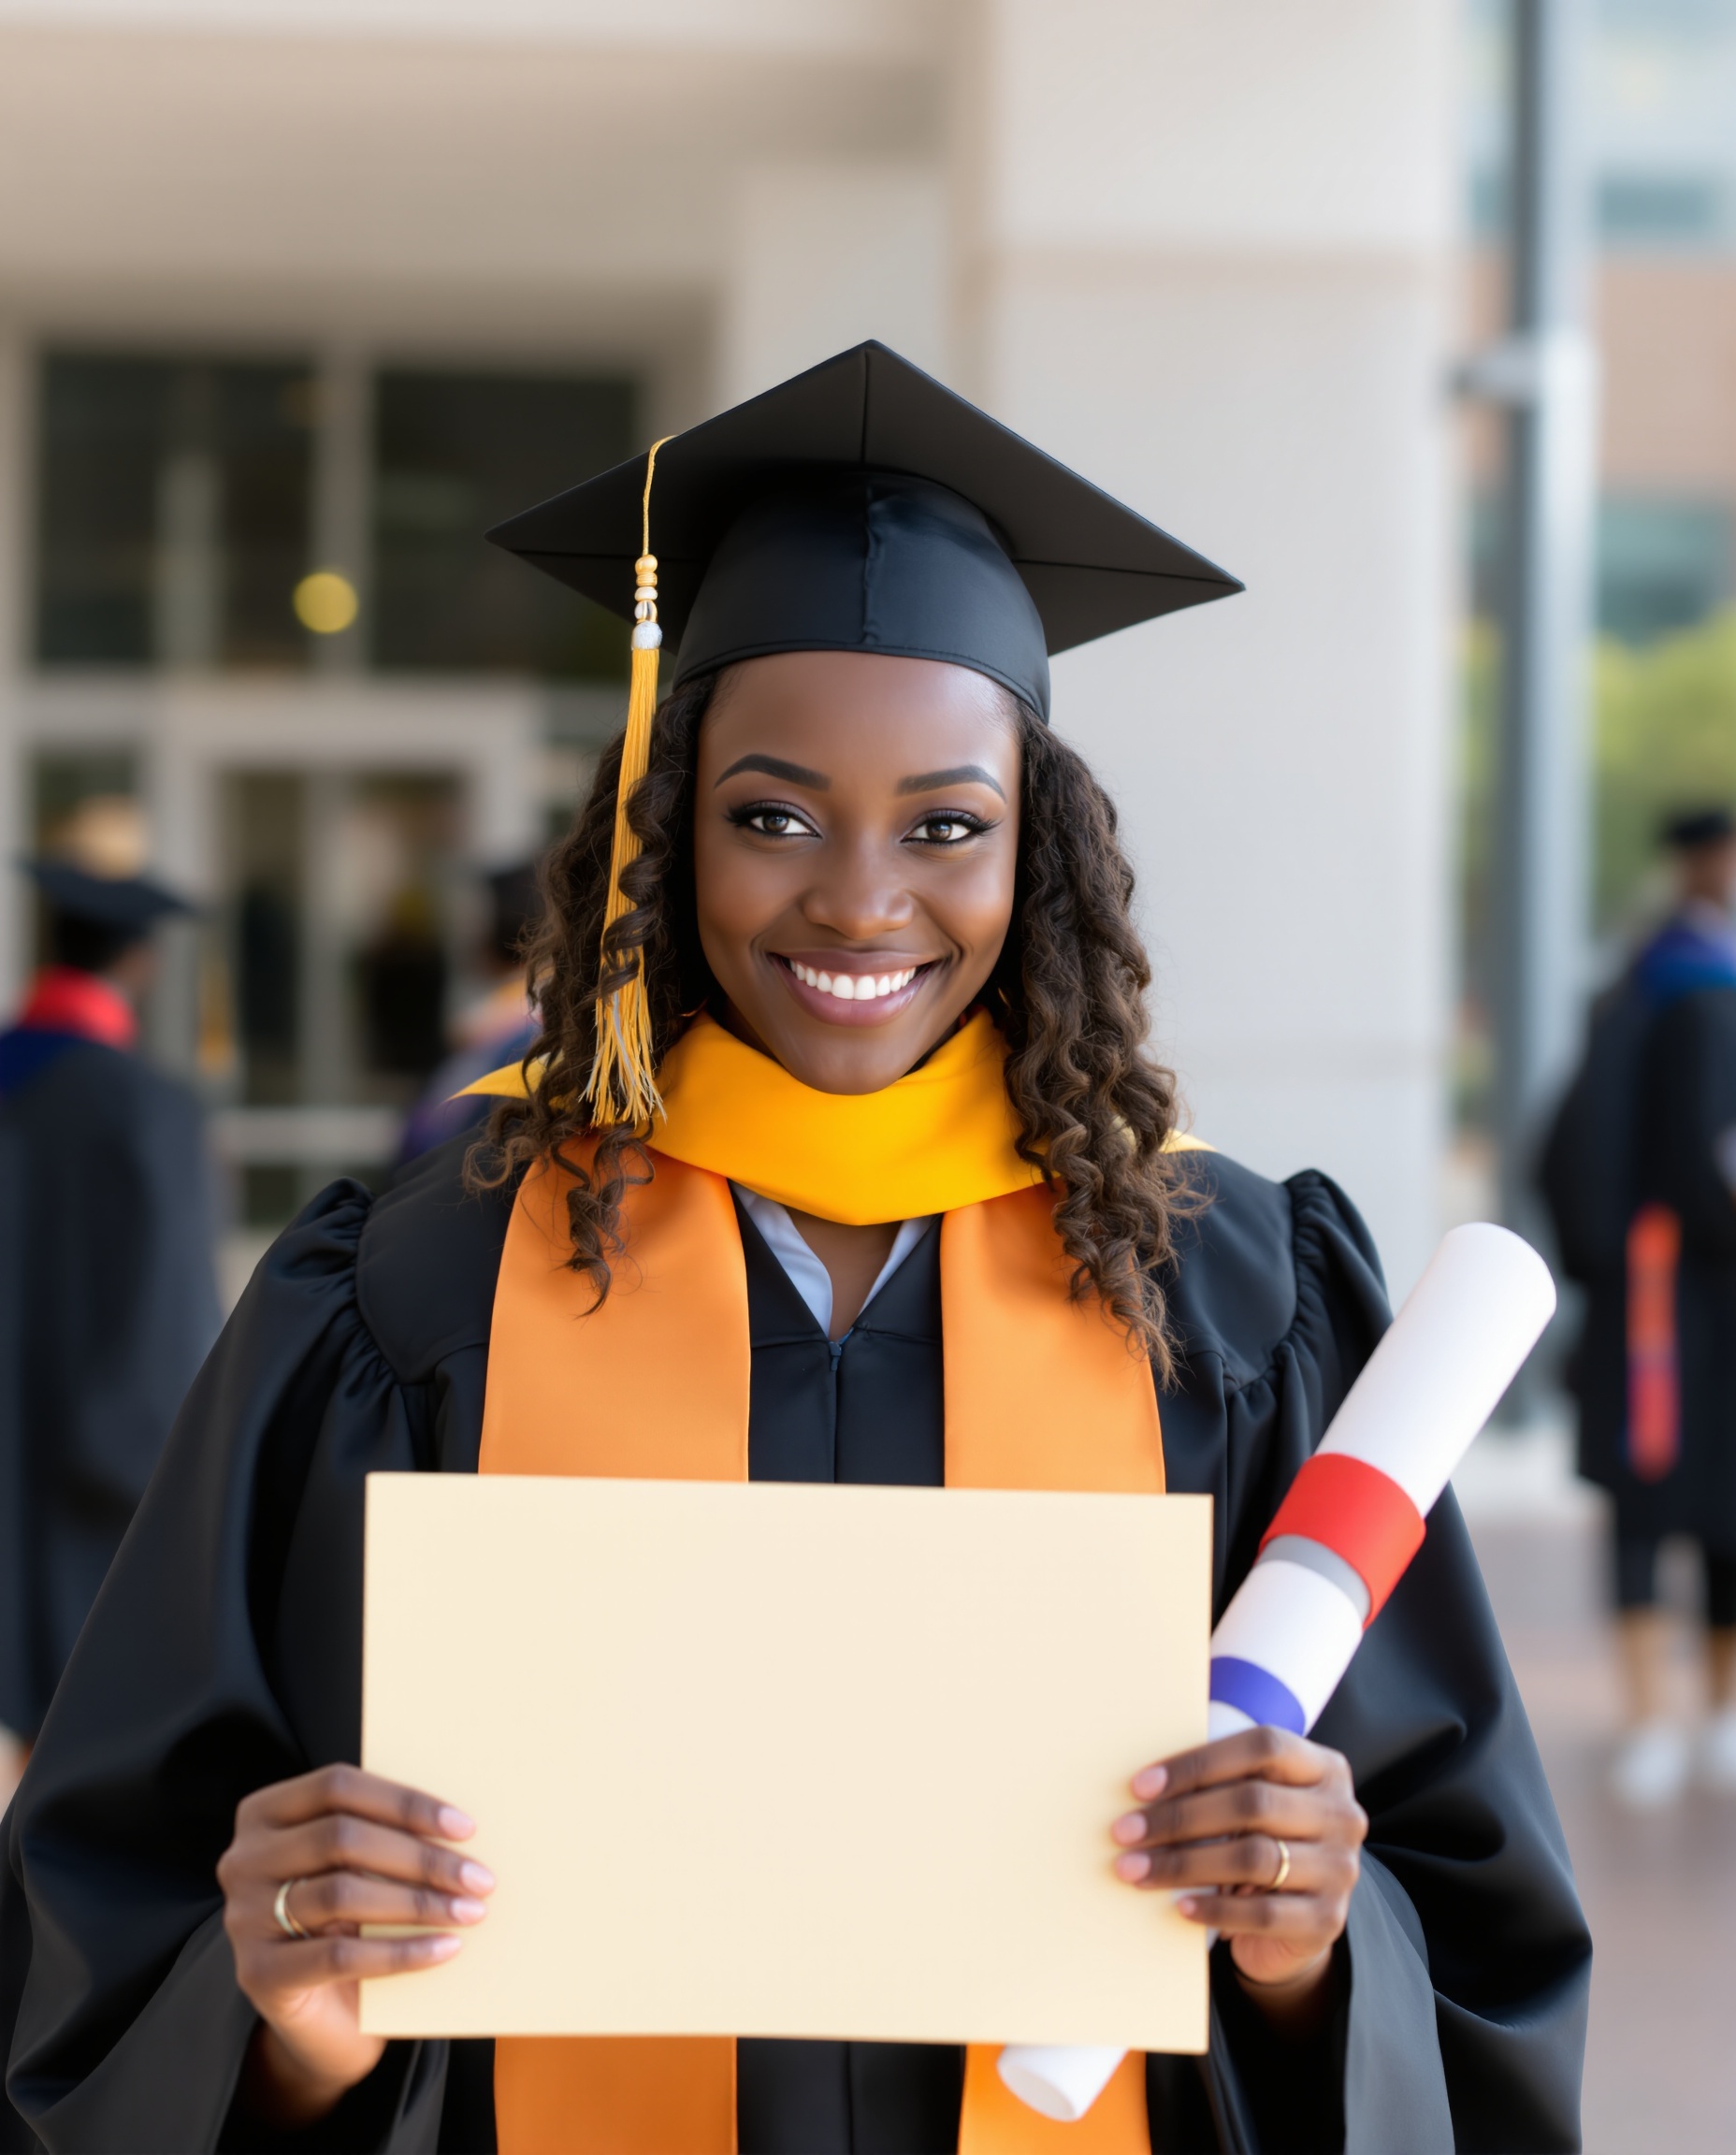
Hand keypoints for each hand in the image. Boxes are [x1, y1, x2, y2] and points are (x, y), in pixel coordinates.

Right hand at [218, 1765, 492, 2127]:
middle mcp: (243, 1859)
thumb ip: (383, 1834)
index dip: (404, 1802)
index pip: (337, 1786)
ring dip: (417, 1902)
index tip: (464, 1827)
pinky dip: (400, 1952)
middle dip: (420, 1858)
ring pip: (342, 1894)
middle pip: (342, 1838)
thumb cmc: (348, 1919)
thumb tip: (459, 1823)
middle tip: (479, 1878)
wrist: (320, 2014)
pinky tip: (443, 1950)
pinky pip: (338, 1957)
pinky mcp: (257, 1974)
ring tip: (469, 1912)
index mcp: (265, 1813)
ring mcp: (243, 1917)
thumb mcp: (359, 1866)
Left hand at [1110, 1727, 1364, 2014]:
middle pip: (1252, 1803)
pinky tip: (1179, 1906)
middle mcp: (1341, 1814)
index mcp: (1324, 1768)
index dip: (1199, 1763)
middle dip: (1179, 1817)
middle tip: (1125, 1832)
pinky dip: (1214, 1908)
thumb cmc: (1259, 1841)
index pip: (1263, 1747)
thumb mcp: (1254, 1803)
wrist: (1299, 1920)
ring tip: (1136, 1869)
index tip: (1140, 1785)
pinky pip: (1262, 1912)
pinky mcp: (1327, 1920)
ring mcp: (1340, 1869)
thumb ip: (1220, 1783)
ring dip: (1184, 1864)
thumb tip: (1141, 1782)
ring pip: (1254, 1857)